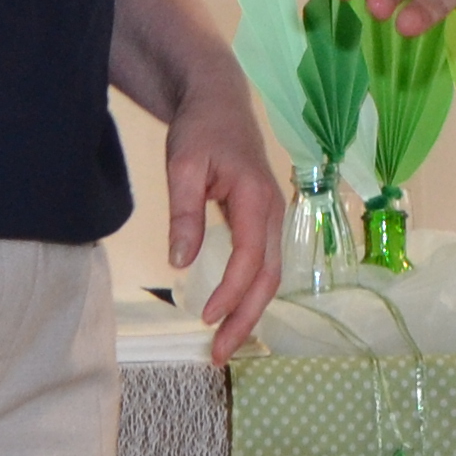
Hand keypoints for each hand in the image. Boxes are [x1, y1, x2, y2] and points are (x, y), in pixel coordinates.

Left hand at [166, 77, 285, 361]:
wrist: (218, 101)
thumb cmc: (201, 129)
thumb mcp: (184, 165)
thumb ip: (184, 213)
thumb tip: (181, 262)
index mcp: (257, 198)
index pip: (251, 258)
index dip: (231, 292)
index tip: (206, 319)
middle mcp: (274, 212)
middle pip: (269, 277)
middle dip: (246, 318)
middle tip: (218, 354)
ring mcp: (272, 217)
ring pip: (270, 275)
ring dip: (250, 311)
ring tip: (224, 344)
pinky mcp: (263, 221)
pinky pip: (264, 265)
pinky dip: (251, 294)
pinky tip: (233, 313)